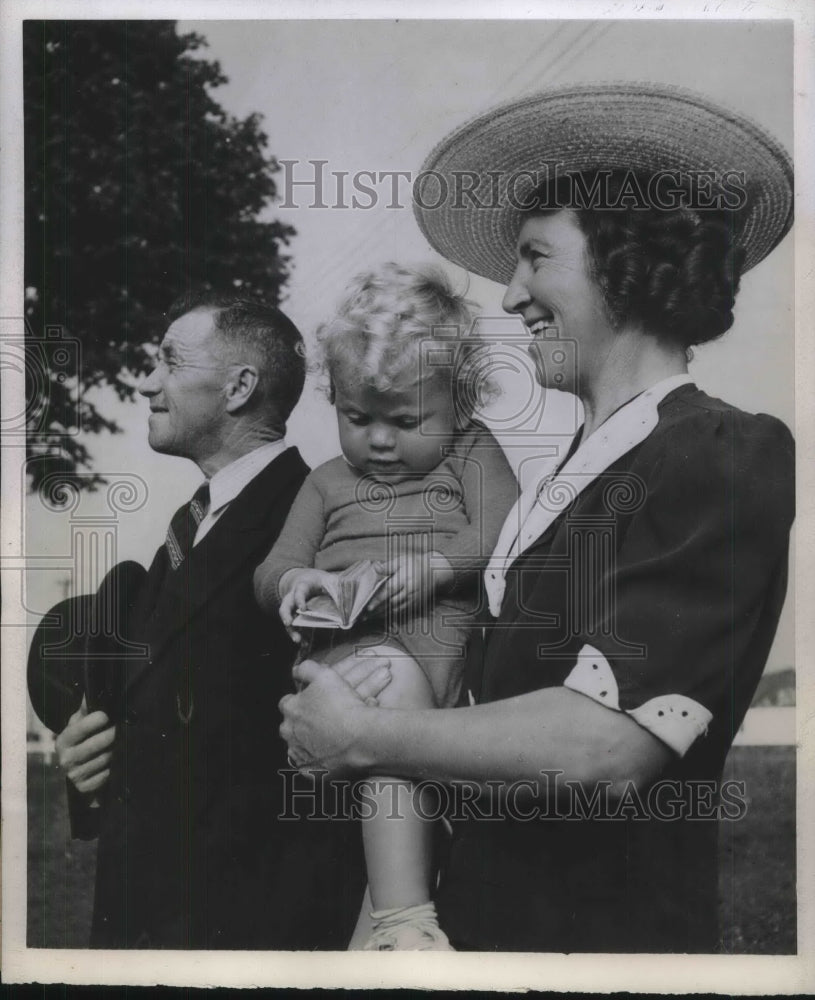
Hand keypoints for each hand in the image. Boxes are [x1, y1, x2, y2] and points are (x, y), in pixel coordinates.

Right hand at [55, 697, 115, 796]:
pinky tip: (117, 764)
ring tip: (121, 744)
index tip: (107, 715)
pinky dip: (114, 769)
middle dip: (112, 735)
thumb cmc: (81, 740)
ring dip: (116, 752)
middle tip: (121, 729)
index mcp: (64, 740)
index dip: (95, 721)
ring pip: (105, 759)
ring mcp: (74, 775)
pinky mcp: (84, 787)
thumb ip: (85, 709)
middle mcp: (65, 759)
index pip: (80, 728)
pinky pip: (106, 776)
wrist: (78, 769)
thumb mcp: (79, 724)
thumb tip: (91, 691)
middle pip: (96, 744)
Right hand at [279, 568, 338, 642]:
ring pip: (287, 619)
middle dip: (286, 616)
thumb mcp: (328, 580)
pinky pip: (294, 627)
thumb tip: (348, 602)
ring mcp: (292, 608)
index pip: (299, 592)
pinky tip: (304, 644)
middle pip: (285, 606)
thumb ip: (336, 589)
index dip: (300, 600)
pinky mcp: (295, 617)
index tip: (303, 609)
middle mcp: (293, 598)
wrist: (306, 579)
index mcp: (302, 586)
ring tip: (298, 640)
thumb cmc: (319, 580)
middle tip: (288, 624)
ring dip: (292, 630)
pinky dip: (299, 635)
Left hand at [280, 657, 388, 773]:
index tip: (314, 703)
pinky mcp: (310, 771)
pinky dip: (317, 761)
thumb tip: (297, 669)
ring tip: (328, 738)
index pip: (287, 703)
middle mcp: (289, 732)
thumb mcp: (326, 675)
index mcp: (290, 709)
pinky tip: (329, 755)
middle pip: (290, 726)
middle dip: (301, 724)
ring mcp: (299, 753)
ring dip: (308, 743)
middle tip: (322, 721)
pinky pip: (308, 766)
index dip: (301, 702)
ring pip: (298, 747)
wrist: (361, 736)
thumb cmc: (344, 704)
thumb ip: (307, 669)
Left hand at [365, 550, 453, 618]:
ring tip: (369, 617)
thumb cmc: (416, 564)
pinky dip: (391, 615)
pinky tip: (382, 617)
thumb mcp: (402, 561)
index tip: (369, 606)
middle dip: (377, 610)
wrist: (435, 572)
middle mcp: (409, 591)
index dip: (378, 599)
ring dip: (382, 615)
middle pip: (391, 603)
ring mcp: (413, 599)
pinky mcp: (416, 604)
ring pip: (396, 610)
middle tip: (364, 615)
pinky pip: (402, 612)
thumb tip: (375, 567)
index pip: (389, 591)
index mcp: (405, 579)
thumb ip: (388, 566)